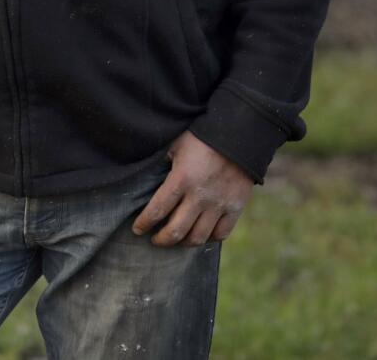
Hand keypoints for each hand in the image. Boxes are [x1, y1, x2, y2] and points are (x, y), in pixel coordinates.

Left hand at [132, 131, 252, 246]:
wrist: (239, 132)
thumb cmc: (202, 136)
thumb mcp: (176, 144)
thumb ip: (161, 162)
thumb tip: (144, 176)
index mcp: (181, 178)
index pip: (157, 210)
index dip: (144, 223)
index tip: (137, 229)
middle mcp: (200, 196)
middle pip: (176, 231)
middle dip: (161, 240)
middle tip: (154, 239)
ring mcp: (219, 204)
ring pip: (198, 237)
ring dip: (183, 242)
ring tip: (177, 239)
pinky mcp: (235, 207)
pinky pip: (221, 234)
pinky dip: (208, 238)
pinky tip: (200, 233)